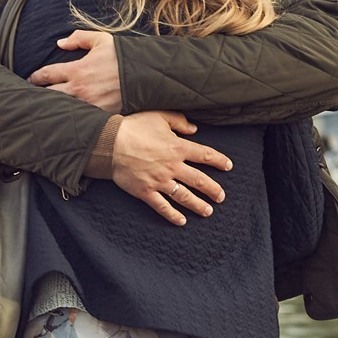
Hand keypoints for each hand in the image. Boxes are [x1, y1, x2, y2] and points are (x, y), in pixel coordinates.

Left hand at [28, 29, 121, 112]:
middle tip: (31, 96)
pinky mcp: (98, 115)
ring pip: (62, 108)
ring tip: (44, 108)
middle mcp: (79, 89)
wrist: (146, 76)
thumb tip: (60, 43)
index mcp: (77, 70)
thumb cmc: (123, 57)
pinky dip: (70, 117)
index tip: (30, 79)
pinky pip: (79, 118)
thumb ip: (79, 38)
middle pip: (49, 95)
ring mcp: (88, 104)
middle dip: (38, 95)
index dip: (35, 77)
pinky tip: (65, 118)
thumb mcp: (102, 40)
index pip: (47, 74)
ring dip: (53, 107)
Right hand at [111, 112, 231, 225]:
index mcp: (177, 147)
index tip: (228, 166)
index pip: (205, 155)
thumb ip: (179, 121)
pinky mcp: (145, 192)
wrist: (109, 143)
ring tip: (208, 211)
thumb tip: (194, 129)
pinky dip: (172, 215)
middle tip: (221, 197)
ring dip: (198, 205)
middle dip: (213, 189)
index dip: (219, 160)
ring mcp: (159, 181)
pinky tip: (182, 221)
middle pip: (199, 180)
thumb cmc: (133, 127)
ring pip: (184, 196)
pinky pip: (162, 206)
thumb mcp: (158, 116)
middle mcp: (172, 166)